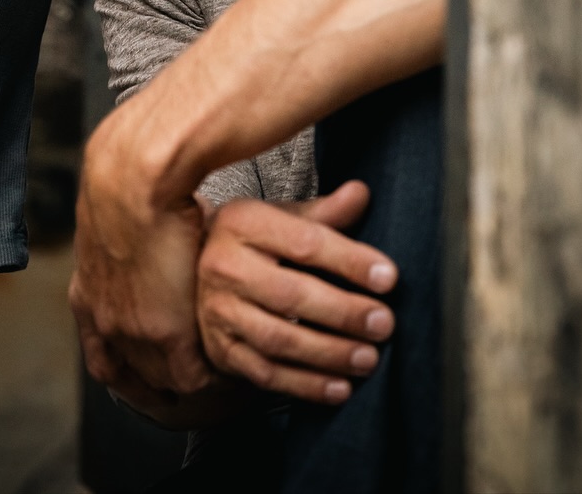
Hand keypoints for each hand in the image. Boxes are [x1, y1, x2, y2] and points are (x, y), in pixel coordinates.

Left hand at [69, 107, 215, 397]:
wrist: (136, 177)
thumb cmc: (131, 180)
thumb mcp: (116, 220)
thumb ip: (128, 239)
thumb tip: (149, 230)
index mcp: (87, 293)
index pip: (102, 355)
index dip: (128, 366)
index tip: (148, 372)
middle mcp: (104, 319)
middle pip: (133, 372)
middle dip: (161, 377)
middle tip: (192, 379)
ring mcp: (131, 331)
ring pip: (164, 378)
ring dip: (191, 377)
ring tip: (219, 373)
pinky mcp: (165, 333)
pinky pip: (192, 377)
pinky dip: (213, 374)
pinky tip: (231, 365)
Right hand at [196, 182, 396, 403]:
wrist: (193, 267)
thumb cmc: (253, 240)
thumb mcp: (283, 216)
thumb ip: (325, 212)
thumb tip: (362, 194)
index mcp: (243, 223)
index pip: (304, 242)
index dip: (349, 260)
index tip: (388, 277)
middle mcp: (224, 266)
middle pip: (290, 294)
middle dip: (343, 312)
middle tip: (383, 323)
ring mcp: (219, 312)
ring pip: (278, 339)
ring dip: (329, 354)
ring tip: (368, 358)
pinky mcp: (221, 350)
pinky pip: (266, 373)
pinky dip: (305, 385)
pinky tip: (340, 388)